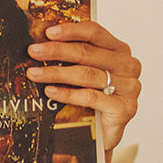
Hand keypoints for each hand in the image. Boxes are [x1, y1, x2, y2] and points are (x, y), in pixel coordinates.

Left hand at [26, 20, 141, 150]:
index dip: (70, 30)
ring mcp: (130, 87)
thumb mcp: (85, 72)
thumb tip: (41, 44)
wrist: (104, 132)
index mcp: (120, 50)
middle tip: (33, 51)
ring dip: (56, 73)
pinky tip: (50, 91)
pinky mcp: (125, 108)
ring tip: (34, 73)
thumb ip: (73, 57)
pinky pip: (91, 97)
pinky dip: (67, 94)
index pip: (95, 32)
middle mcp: (128, 66)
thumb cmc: (93, 98)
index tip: (47, 33)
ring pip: (86, 74)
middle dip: (56, 51)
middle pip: (87, 53)